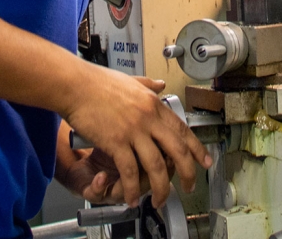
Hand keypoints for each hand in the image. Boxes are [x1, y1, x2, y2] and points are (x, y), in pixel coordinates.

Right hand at [62, 71, 210, 208]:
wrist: (75, 85)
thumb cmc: (98, 83)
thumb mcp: (131, 81)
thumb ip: (148, 86)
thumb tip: (161, 85)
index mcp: (153, 104)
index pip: (183, 130)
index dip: (197, 149)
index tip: (205, 161)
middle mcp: (148, 118)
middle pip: (177, 150)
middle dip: (188, 173)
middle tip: (189, 186)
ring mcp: (133, 131)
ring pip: (156, 166)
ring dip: (161, 188)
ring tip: (159, 200)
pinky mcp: (116, 142)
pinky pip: (129, 171)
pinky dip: (132, 188)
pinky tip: (131, 197)